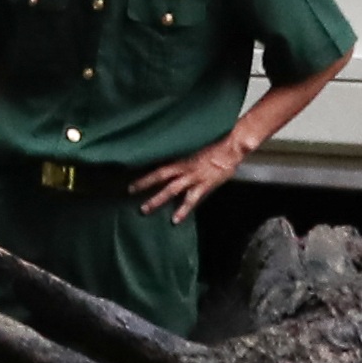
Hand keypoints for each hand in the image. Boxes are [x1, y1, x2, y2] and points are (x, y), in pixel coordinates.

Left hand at [128, 137, 247, 222]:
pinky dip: (183, 210)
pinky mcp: (204, 185)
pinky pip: (191, 200)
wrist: (232, 146)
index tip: (130, 170)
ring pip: (171, 190)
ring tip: (144, 209)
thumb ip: (183, 153)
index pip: (158, 161)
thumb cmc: (215, 143)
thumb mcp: (195, 145)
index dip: (144, 166)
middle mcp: (184, 167)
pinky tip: (175, 220)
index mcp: (181, 156)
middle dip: (144, 184)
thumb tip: (170, 155)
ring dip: (157, 200)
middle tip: (130, 191)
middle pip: (160, 175)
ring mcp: (193, 177)